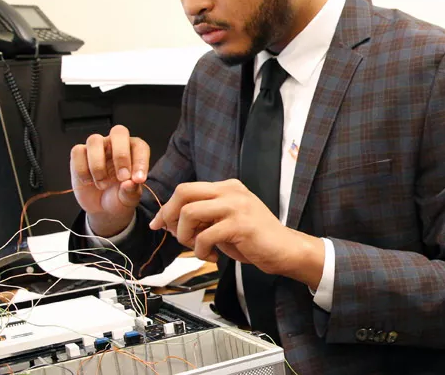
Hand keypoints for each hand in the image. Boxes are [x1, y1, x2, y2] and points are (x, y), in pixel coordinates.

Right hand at [71, 125, 149, 236]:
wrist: (101, 208)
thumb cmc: (119, 197)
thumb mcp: (129, 198)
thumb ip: (131, 191)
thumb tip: (129, 183)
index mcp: (134, 151)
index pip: (139, 146)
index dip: (140, 161)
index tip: (138, 180)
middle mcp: (115, 144)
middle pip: (118, 132)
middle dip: (121, 155)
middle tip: (122, 178)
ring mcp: (97, 147)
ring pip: (94, 140)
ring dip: (98, 166)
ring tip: (102, 185)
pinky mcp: (79, 155)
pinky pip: (77, 152)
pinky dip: (82, 169)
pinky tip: (88, 182)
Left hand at [149, 179, 323, 287]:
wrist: (284, 250)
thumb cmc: (255, 239)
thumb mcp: (225, 221)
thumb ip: (203, 216)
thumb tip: (170, 221)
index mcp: (228, 187)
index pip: (187, 189)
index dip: (167, 208)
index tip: (159, 224)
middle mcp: (231, 191)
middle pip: (184, 192)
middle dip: (169, 215)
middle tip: (174, 234)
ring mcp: (237, 206)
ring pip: (189, 213)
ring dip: (185, 236)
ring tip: (198, 247)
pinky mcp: (240, 225)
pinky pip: (205, 236)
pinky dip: (200, 251)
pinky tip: (211, 256)